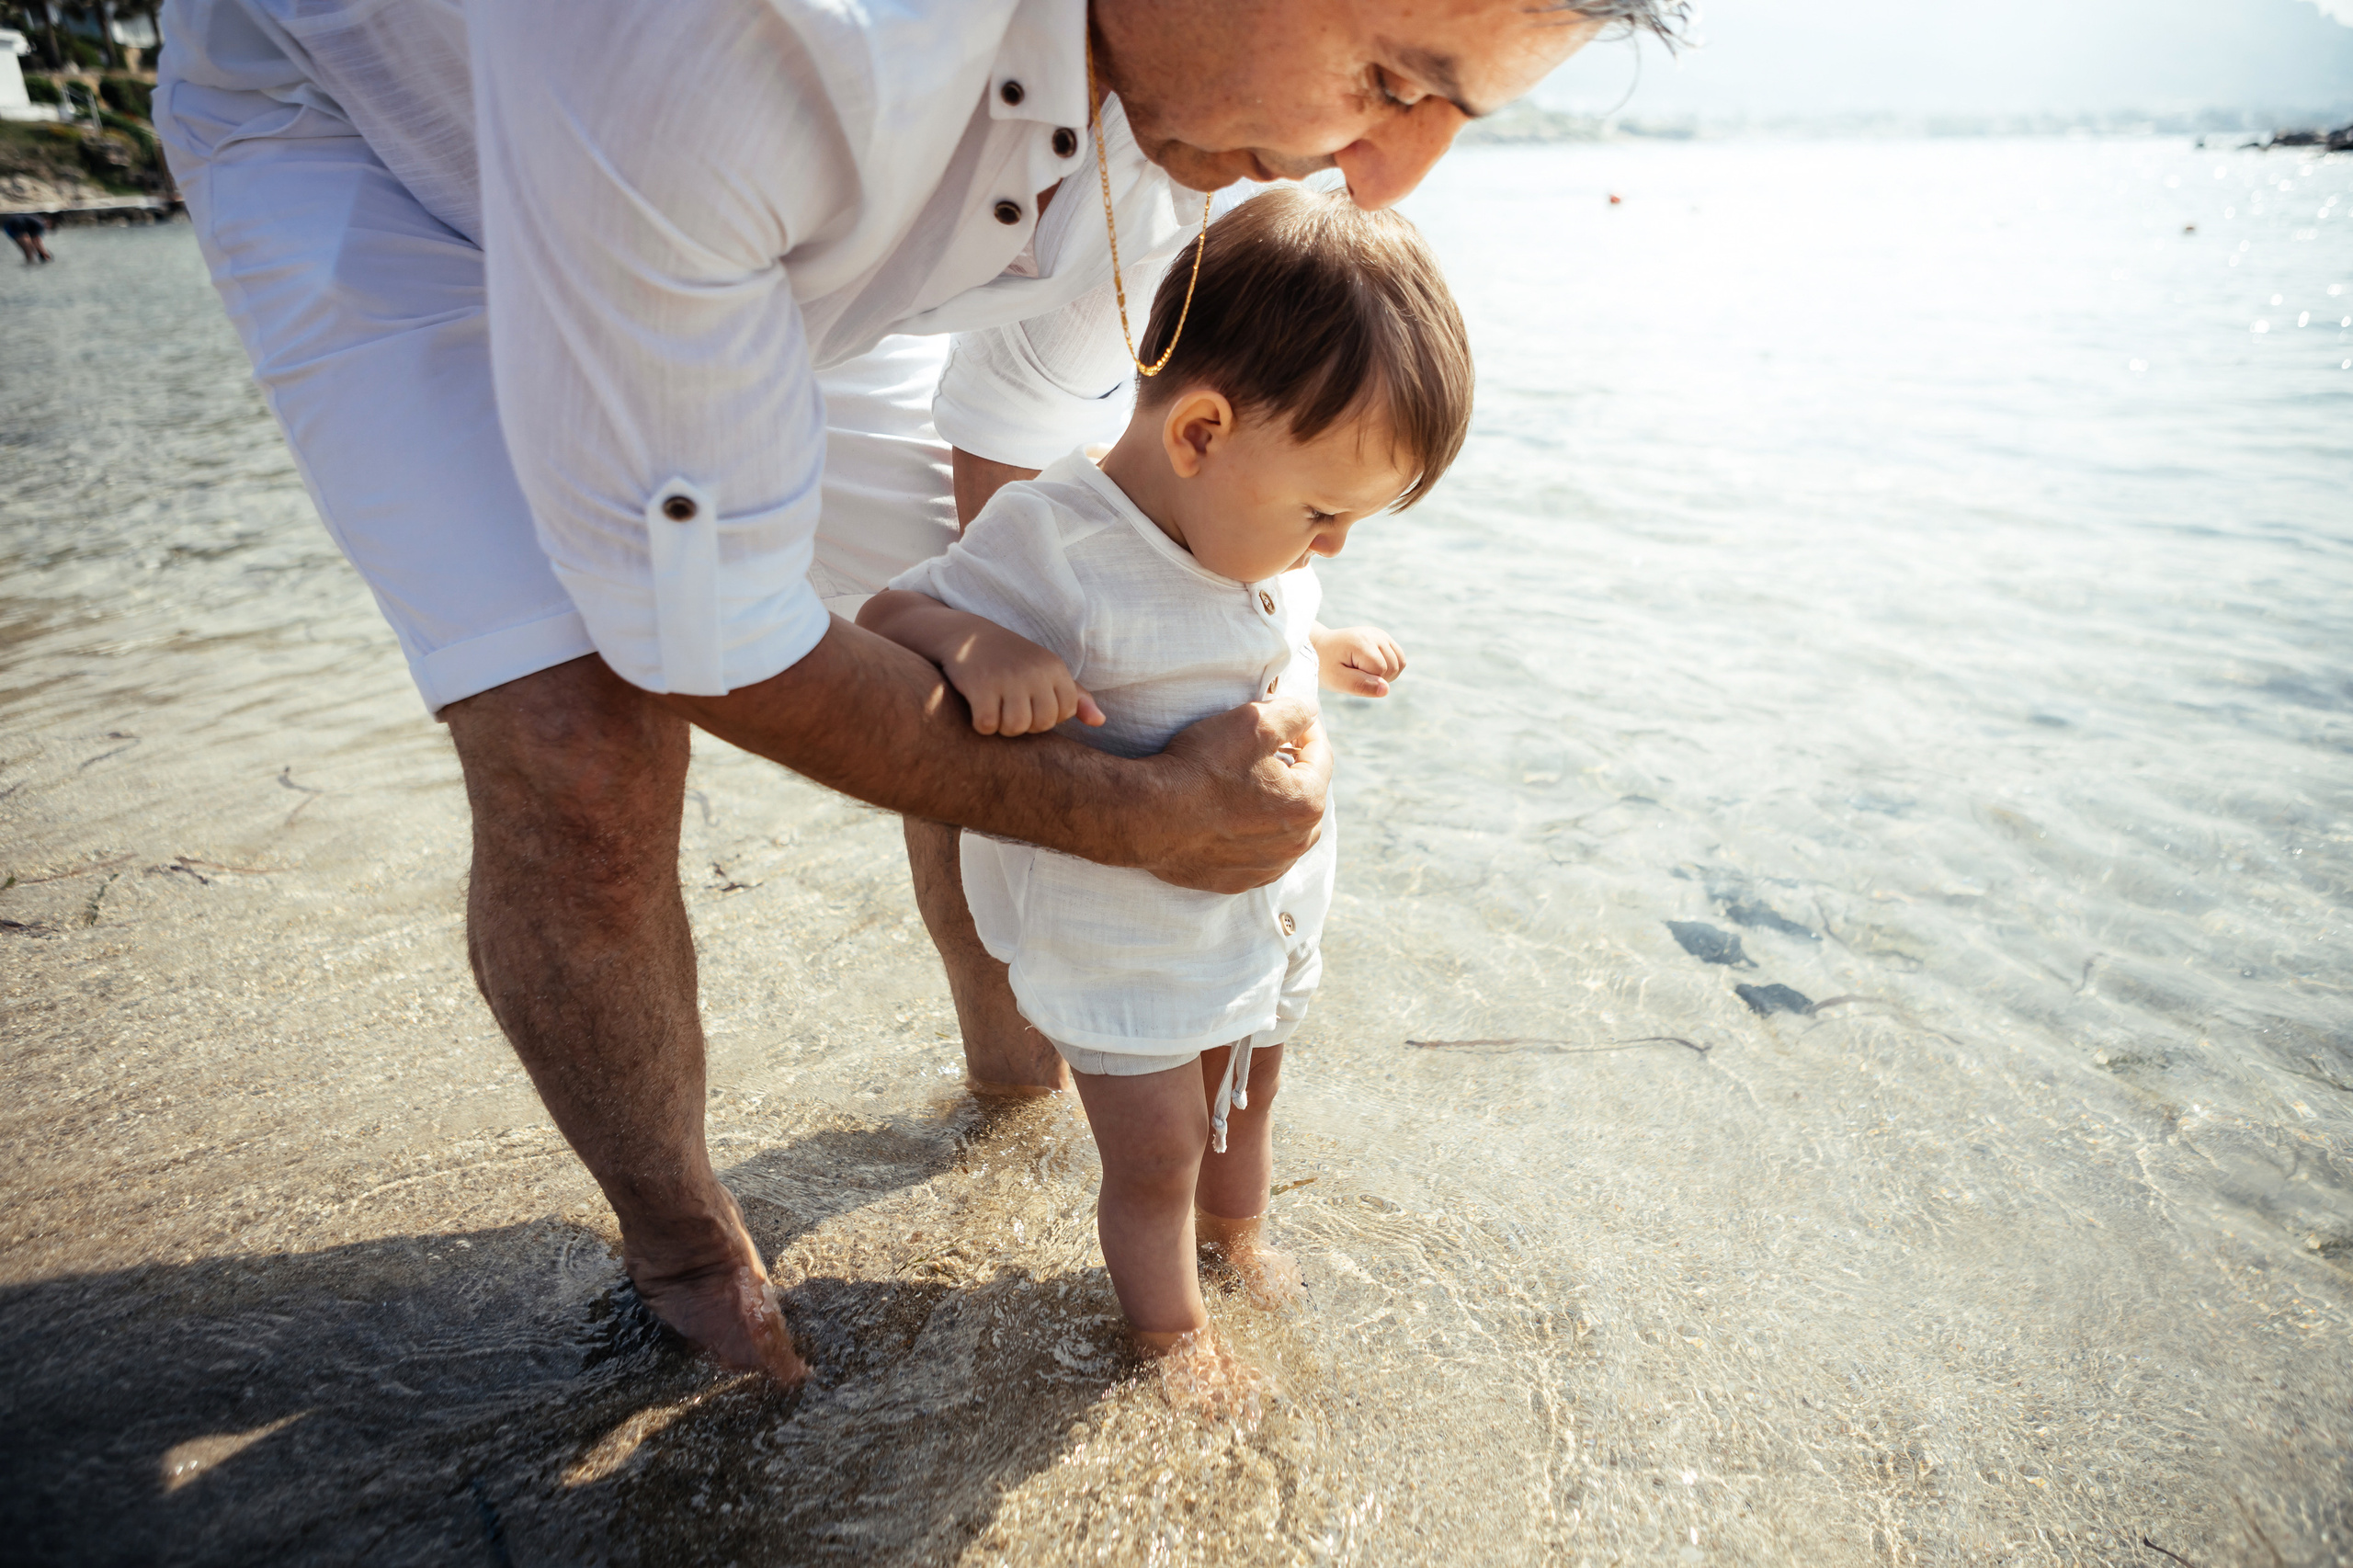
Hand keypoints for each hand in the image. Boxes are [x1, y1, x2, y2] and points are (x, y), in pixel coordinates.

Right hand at [940, 621, 1105, 735]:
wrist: (965, 635)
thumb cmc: (1011, 659)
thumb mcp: (1045, 671)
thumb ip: (1075, 696)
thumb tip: (1101, 722)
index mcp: (1054, 667)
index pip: (1066, 712)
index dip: (1047, 716)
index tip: (1030, 703)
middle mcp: (1034, 672)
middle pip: (1042, 724)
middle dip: (1025, 725)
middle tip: (1009, 708)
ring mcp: (1007, 678)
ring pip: (1015, 727)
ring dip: (1002, 727)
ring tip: (995, 710)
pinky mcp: (980, 686)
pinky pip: (987, 725)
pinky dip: (980, 725)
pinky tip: (977, 709)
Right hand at [1138, 698, 1330, 892]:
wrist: (1148, 816)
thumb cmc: (1201, 768)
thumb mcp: (1252, 722)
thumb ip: (1292, 712)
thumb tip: (1308, 710)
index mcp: (1307, 803)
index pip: (1321, 756)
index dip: (1307, 729)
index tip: (1293, 717)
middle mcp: (1295, 843)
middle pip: (1305, 795)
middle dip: (1294, 770)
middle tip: (1271, 749)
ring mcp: (1267, 866)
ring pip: (1284, 828)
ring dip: (1274, 805)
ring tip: (1249, 783)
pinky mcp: (1237, 880)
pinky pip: (1257, 853)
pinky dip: (1252, 834)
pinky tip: (1232, 817)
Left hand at [1312, 625, 1406, 696]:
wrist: (1319, 648)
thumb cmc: (1325, 666)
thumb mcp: (1337, 680)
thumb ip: (1360, 685)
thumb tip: (1386, 689)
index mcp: (1362, 643)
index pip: (1381, 671)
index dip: (1368, 681)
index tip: (1349, 675)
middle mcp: (1375, 634)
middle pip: (1394, 667)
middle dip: (1378, 678)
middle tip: (1354, 674)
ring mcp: (1381, 634)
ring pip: (1400, 663)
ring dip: (1385, 674)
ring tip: (1363, 671)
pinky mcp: (1384, 637)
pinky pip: (1399, 659)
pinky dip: (1389, 668)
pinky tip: (1371, 667)